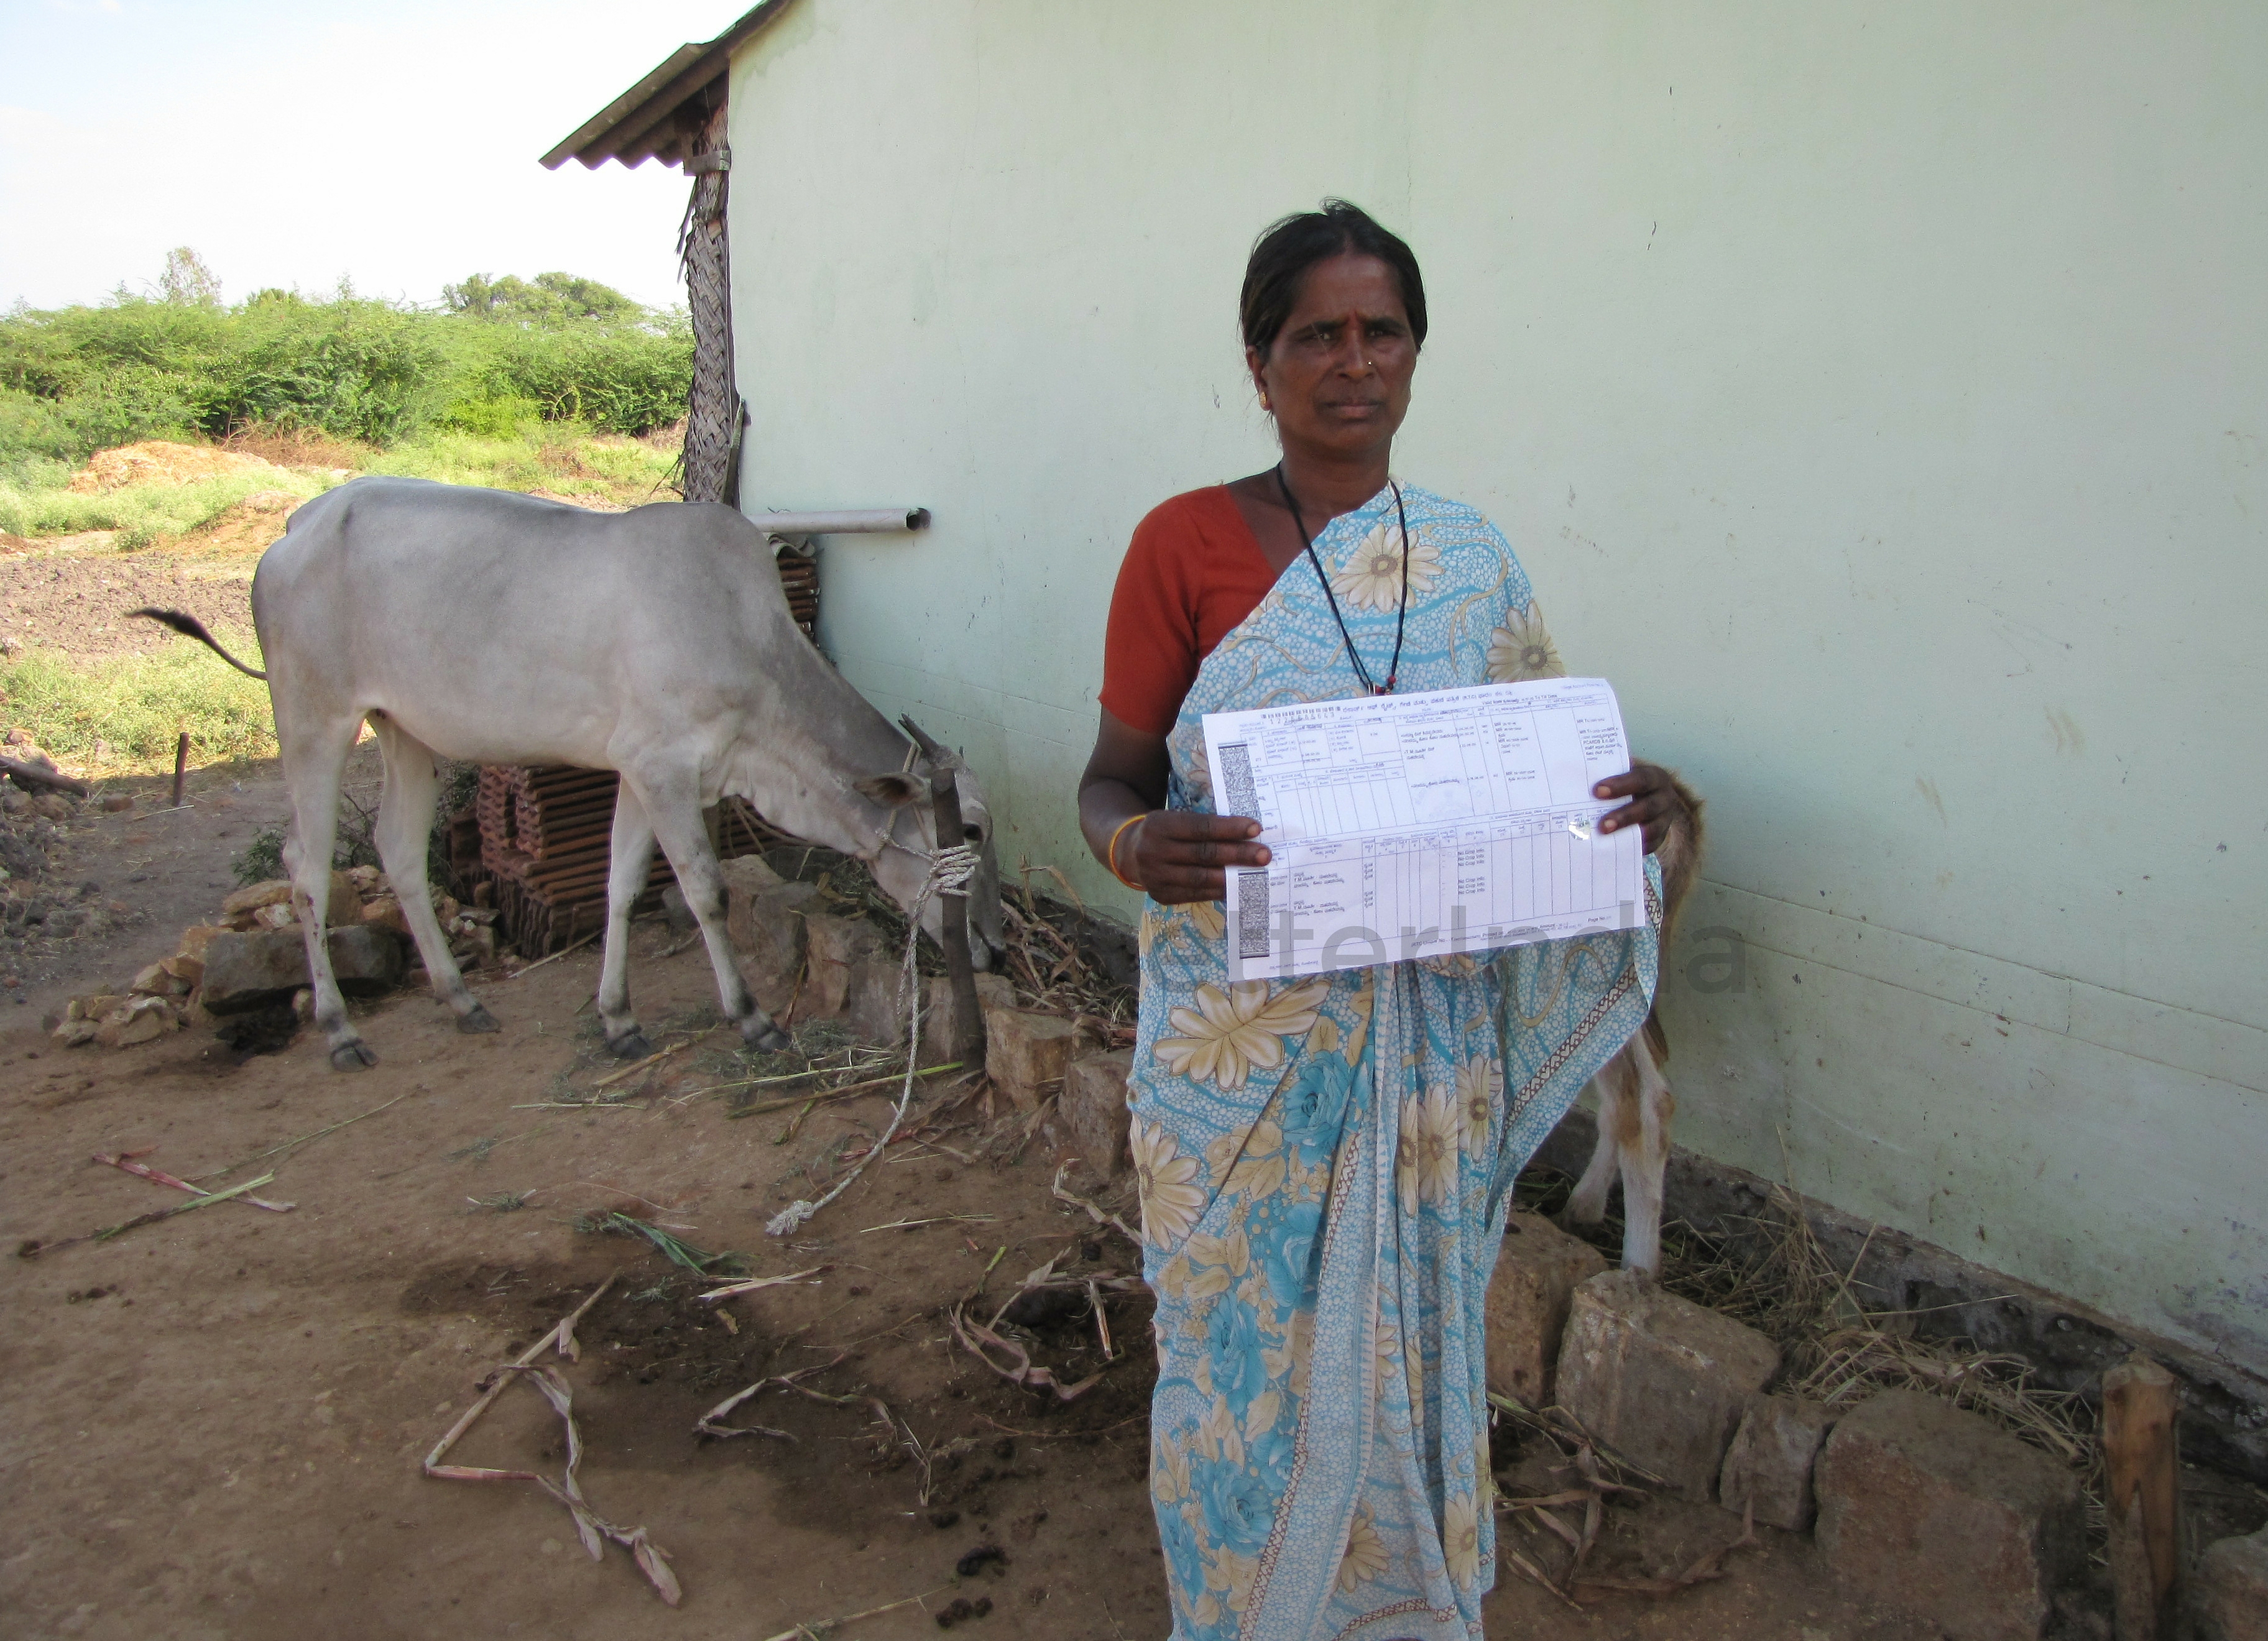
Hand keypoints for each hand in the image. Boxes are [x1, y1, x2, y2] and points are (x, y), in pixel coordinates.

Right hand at [1122, 811, 1271, 905]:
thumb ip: (1203, 826)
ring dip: (1232, 877)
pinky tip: (1236, 887)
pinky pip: (1196, 894)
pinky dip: (1218, 891)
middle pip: (1204, 854)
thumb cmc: (1165, 832)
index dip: (1229, 828)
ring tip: (1255, 874)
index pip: (1200, 827)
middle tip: (1264, 855)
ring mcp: (1155, 876)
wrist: (1129, 852)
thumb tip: (1246, 836)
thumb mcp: (1176, 819)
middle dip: (1237, 854)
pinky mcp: (1160, 895)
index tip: (1256, 828)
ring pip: (1201, 878)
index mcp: (1159, 824)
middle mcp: (1153, 851)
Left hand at [1594, 761, 1684, 853]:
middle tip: (1601, 825)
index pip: (1641, 779)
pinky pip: (1649, 845)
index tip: (1597, 791)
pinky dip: (1632, 846)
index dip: (1620, 785)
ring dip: (1627, 833)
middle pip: (1648, 807)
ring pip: (1651, 829)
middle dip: (1624, 816)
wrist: (1646, 797)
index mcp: (1655, 777)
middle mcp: (1665, 798)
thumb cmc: (1626, 782)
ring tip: (1604, 835)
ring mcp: (1665, 819)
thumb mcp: (1621, 772)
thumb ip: (1605, 773)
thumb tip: (1574, 777)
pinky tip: (1614, 847)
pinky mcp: (1660, 837)